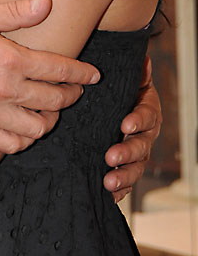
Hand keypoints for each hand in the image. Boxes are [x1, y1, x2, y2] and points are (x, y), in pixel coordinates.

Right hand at [0, 0, 100, 152]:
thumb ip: (16, 12)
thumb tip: (47, 3)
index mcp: (8, 59)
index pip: (59, 69)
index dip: (81, 73)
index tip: (92, 75)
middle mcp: (3, 90)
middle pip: (55, 100)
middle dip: (71, 94)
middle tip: (73, 90)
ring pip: (39, 126)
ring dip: (50, 118)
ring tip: (50, 108)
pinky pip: (14, 144)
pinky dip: (26, 137)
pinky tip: (26, 125)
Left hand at [103, 55, 160, 201]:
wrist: (120, 106)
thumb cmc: (122, 90)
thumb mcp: (128, 79)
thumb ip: (136, 72)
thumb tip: (143, 60)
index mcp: (147, 111)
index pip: (147, 116)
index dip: (138, 120)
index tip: (125, 124)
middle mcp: (146, 135)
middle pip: (141, 146)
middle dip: (127, 153)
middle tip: (110, 156)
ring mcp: (138, 154)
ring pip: (136, 168)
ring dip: (123, 176)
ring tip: (108, 182)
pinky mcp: (128, 168)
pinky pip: (128, 183)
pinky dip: (120, 191)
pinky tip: (109, 195)